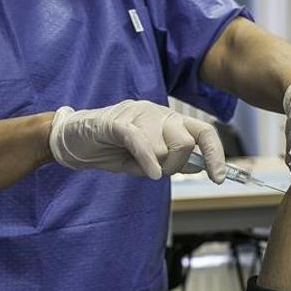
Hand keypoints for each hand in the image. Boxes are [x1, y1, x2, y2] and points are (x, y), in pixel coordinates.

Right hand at [49, 100, 226, 182]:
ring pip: (162, 146)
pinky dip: (147, 160)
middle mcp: (157, 112)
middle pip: (185, 142)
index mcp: (168, 120)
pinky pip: (139, 141)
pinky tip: (150, 174)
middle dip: (175, 166)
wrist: (72, 140)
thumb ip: (171, 161)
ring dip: (152, 165)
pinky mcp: (115, 122)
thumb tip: (199, 166)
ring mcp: (136, 114)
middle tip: (155, 172)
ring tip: (132, 163)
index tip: (219, 178)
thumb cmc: (111, 150)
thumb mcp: (147, 161)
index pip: (203, 131)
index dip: (215, 154)